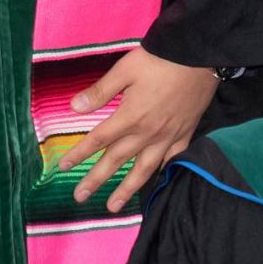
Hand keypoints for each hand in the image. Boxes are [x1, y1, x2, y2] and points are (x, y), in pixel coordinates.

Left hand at [65, 47, 215, 212]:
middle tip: (79, 197)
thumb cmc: (159, 60)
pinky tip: (155, 181)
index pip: (98, 140)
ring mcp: (167, 137)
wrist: (200, 57)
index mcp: (129, 116)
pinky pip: (171, 160)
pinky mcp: (185, 134)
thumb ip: (100, 91)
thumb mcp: (125, 69)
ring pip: (143, 169)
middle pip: (116, 160)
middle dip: (96, 179)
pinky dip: (162, 173)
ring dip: (126, 189)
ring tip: (113, 206)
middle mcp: (147, 133)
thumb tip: (74, 108)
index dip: (79, 154)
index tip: (63, 167)